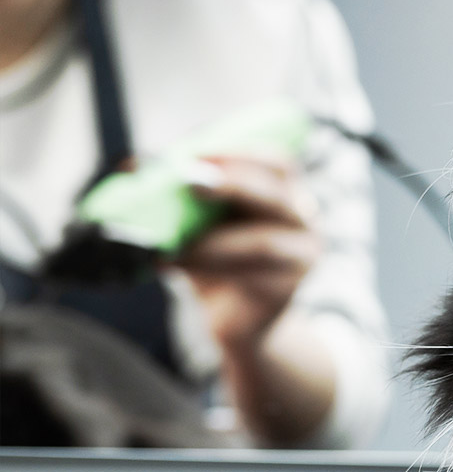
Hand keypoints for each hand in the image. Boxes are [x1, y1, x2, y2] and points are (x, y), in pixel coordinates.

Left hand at [175, 156, 322, 353]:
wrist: (233, 318)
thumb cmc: (215, 260)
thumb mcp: (195, 222)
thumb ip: (175, 195)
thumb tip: (131, 167)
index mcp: (282, 191)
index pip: (276, 162)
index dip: (239, 154)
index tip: (195, 153)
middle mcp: (301, 218)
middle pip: (277, 193)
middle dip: (233, 183)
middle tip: (189, 182)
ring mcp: (302, 255)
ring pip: (264, 241)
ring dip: (214, 242)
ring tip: (175, 247)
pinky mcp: (288, 289)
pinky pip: (252, 276)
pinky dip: (211, 269)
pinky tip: (177, 265)